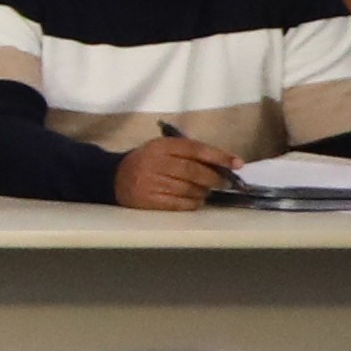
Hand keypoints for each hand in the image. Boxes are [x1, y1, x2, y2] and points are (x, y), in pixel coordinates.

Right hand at [114, 133, 240, 212]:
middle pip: (194, 171)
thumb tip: (225, 165)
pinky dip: (192, 203)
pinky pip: (179, 203)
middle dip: (215, 178)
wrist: (113, 178)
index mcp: (161, 146)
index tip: (238, 164)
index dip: (219, 157)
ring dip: (203, 192)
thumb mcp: (163, 149)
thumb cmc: (147, 161)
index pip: (195, 149)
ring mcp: (150, 182)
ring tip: (206, 191)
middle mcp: (155, 162)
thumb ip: (189, 153)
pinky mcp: (148, 200)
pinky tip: (195, 200)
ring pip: (189, 189)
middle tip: (226, 183)